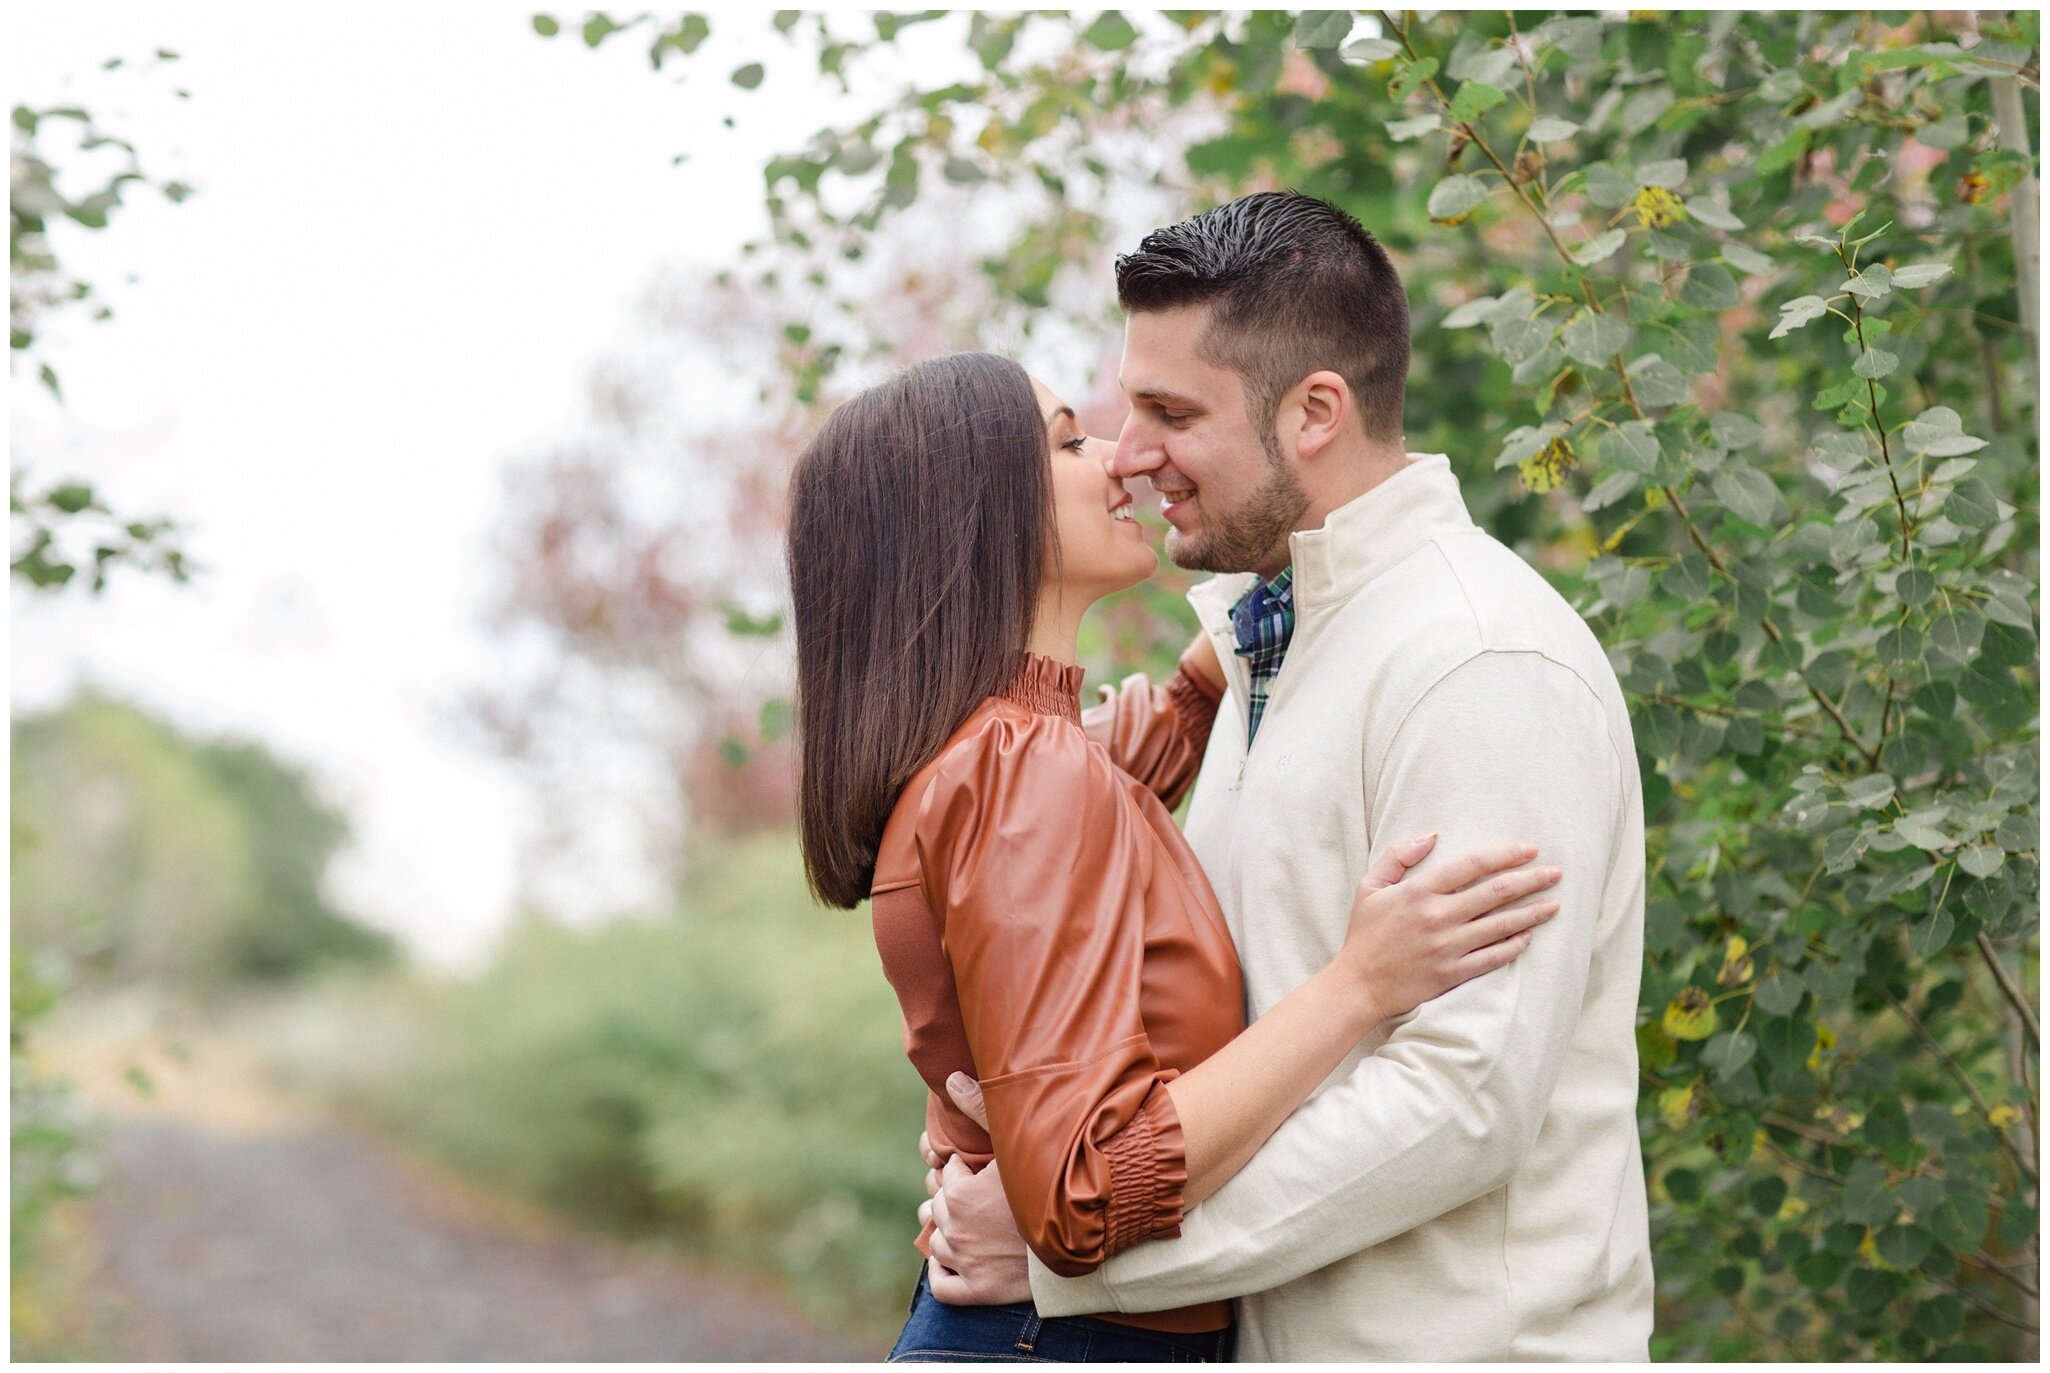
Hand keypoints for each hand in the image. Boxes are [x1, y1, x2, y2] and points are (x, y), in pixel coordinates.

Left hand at [924, 1072, 1031, 1305]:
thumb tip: (951, 1079)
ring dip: (947, 1232)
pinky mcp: (976, 1291)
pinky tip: (955, 1261)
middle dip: (952, 1197)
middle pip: (937, 1205)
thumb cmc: (1053, 1186)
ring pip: (936, 1243)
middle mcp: (954, 1227)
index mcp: (959, 1193)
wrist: (1084, 1239)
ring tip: (969, 1223)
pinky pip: (942, 1286)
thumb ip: (983, 1108)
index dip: (961, 1166)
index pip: (945, 1172)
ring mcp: (964, 1262)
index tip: (979, 1167)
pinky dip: (943, 1274)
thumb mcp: (1018, 1143)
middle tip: (978, 1194)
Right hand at [1338, 833, 1560, 1022]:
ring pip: (1501, 925)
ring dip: (1532, 913)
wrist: (1358, 985)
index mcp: (1419, 892)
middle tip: (1555, 873)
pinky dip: (1514, 946)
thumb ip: (1397, 856)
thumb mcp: (1370, 886)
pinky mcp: (1453, 973)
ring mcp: (1448, 947)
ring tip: (1555, 904)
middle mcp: (1438, 917)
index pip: (1472, 865)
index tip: (1529, 849)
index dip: (1504, 855)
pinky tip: (1529, 937)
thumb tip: (1431, 835)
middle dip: (1531, 879)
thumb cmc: (1364, 934)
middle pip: (1496, 892)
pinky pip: (1493, 958)